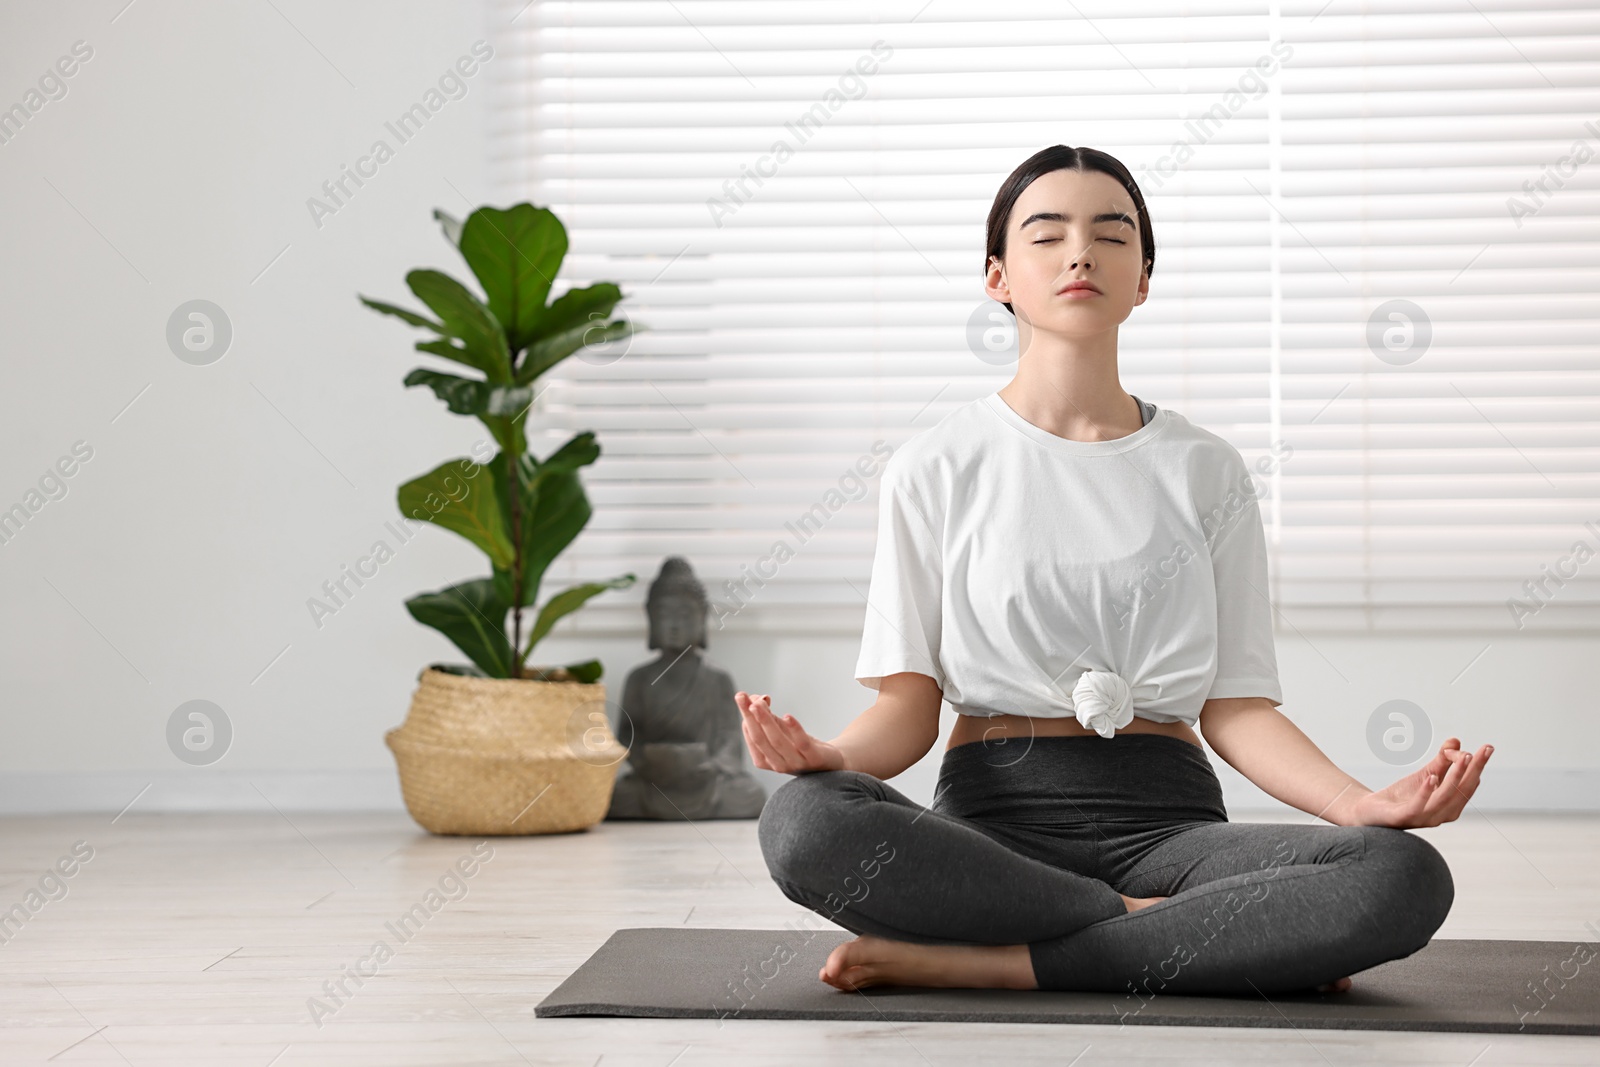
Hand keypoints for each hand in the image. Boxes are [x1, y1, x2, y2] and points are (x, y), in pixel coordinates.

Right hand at [735, 690, 845, 774]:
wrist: (830, 761)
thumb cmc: (800, 745)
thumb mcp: (781, 730)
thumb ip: (767, 717)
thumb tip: (753, 698)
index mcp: (766, 760)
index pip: (752, 738)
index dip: (746, 717)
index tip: (742, 697)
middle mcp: (778, 765)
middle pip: (761, 739)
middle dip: (750, 717)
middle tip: (742, 697)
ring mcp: (796, 763)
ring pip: (777, 741)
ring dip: (766, 721)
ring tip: (758, 704)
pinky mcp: (814, 759)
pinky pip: (802, 743)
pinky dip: (794, 730)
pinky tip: (788, 716)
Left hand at [1347, 737, 1492, 827]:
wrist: (1371, 811)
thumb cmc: (1402, 796)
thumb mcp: (1425, 774)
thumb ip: (1441, 761)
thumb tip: (1456, 741)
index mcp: (1450, 806)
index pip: (1469, 785)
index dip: (1478, 767)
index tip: (1488, 748)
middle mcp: (1442, 815)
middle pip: (1462, 791)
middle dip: (1474, 769)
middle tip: (1485, 749)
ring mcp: (1424, 819)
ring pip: (1445, 797)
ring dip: (1455, 776)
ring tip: (1463, 757)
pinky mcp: (1404, 818)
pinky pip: (1419, 805)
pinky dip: (1426, 791)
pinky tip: (1432, 777)